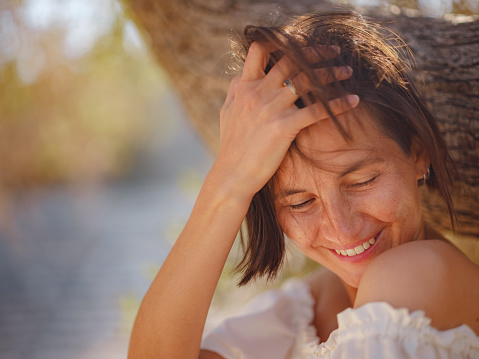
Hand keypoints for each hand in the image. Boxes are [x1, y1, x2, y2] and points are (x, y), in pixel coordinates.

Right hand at [214, 42, 358, 200]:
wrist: (233, 174)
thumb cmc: (232, 146)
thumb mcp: (227, 113)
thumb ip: (235, 92)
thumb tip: (240, 77)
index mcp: (244, 87)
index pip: (259, 50)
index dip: (280, 40)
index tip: (300, 41)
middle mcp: (257, 92)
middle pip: (290, 60)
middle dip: (316, 52)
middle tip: (334, 51)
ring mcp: (271, 108)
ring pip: (306, 81)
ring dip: (331, 73)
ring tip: (347, 71)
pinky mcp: (283, 126)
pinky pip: (316, 110)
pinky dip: (337, 104)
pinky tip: (353, 101)